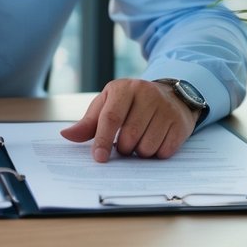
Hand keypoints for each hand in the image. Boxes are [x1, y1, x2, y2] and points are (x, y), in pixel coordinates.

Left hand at [60, 78, 199, 161]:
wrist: (170, 95)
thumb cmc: (131, 103)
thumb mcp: (108, 105)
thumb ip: (88, 123)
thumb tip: (66, 135)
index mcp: (123, 88)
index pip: (111, 118)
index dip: (103, 141)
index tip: (99, 158)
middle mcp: (146, 94)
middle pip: (130, 136)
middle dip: (124, 148)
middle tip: (125, 144)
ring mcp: (165, 107)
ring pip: (147, 146)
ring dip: (140, 152)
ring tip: (140, 140)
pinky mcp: (180, 122)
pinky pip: (165, 151)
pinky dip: (157, 153)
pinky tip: (156, 141)